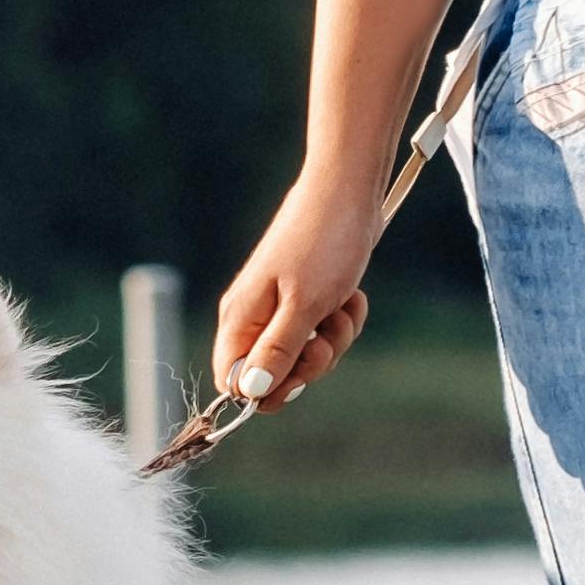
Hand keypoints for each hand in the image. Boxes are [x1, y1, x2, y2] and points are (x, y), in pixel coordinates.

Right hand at [210, 163, 388, 416]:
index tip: (296, 379)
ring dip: (334, 338)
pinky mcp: (309, 299)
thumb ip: (277, 351)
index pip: (234, 380)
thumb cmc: (324, 243)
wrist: (348, 192)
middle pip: (276, 375)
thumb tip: (250, 393)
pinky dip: (344, 319)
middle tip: (325, 337)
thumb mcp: (304, 305)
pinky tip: (351, 296)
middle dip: (310, 363)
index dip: (265, 391)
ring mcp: (283, 308)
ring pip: (307, 355)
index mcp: (241, 319)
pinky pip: (326, 332)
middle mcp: (256, 317)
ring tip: (341, 305)